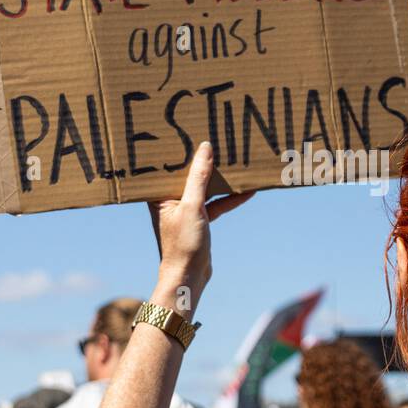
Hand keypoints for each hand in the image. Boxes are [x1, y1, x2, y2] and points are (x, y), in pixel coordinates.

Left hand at [147, 142, 253, 308]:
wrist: (189, 276)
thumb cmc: (183, 244)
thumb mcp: (193, 206)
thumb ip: (198, 177)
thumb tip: (205, 149)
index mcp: (158, 194)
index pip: (167, 165)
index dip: (177, 149)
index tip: (187, 130)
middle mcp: (170, 199)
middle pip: (188, 174)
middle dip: (203, 160)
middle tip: (216, 139)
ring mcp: (186, 210)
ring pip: (205, 187)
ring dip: (220, 178)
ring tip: (235, 160)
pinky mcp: (200, 220)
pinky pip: (216, 203)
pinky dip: (230, 198)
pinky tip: (248, 189)